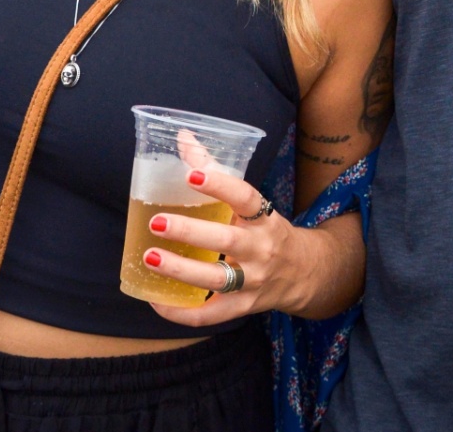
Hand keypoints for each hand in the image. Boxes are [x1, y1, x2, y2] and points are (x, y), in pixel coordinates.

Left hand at [143, 169, 327, 325]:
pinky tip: (156, 299)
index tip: (191, 175)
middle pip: (226, 241)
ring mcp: (253, 281)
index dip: (220, 185)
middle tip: (157, 222)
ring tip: (150, 257)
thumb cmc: (265, 230)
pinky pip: (210, 314)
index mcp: (263, 219)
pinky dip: (181, 312)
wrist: (303, 272)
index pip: (246, 198)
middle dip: (190, 232)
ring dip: (181, 270)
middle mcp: (261, 249)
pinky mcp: (243, 307)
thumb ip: (216, 170)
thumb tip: (183, 137)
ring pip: (216, 279)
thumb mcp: (251, 203)